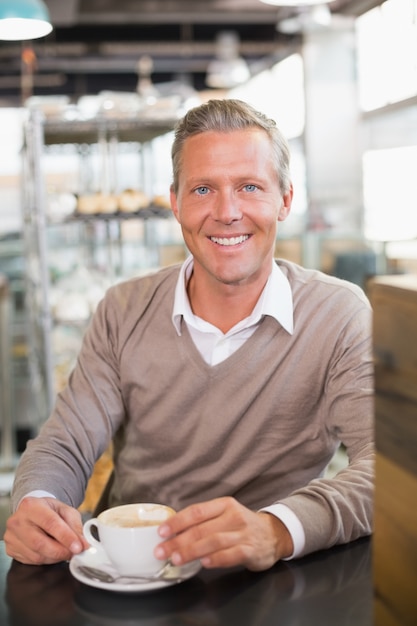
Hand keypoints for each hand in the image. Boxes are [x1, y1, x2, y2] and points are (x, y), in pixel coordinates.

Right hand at [4, 497, 89, 564]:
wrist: (33, 512)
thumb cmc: (49, 511)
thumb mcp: (66, 511)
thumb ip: (75, 526)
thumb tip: (83, 544)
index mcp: (31, 505)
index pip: (50, 523)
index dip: (66, 537)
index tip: (78, 547)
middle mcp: (18, 520)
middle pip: (40, 543)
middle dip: (61, 551)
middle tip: (74, 553)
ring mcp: (12, 536)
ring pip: (36, 555)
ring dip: (55, 557)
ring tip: (64, 552)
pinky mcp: (11, 549)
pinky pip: (31, 561)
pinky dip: (46, 560)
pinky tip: (52, 553)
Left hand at [155, 496, 293, 571]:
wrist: (274, 534)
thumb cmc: (242, 525)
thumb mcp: (225, 515)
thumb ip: (204, 521)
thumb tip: (174, 531)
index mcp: (224, 505)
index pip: (197, 511)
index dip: (178, 521)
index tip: (161, 531)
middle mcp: (233, 516)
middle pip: (202, 528)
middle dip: (179, 540)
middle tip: (162, 550)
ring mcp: (243, 533)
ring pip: (214, 541)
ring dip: (193, 550)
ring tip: (177, 558)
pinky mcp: (251, 550)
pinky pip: (232, 555)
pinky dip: (217, 559)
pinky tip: (204, 563)